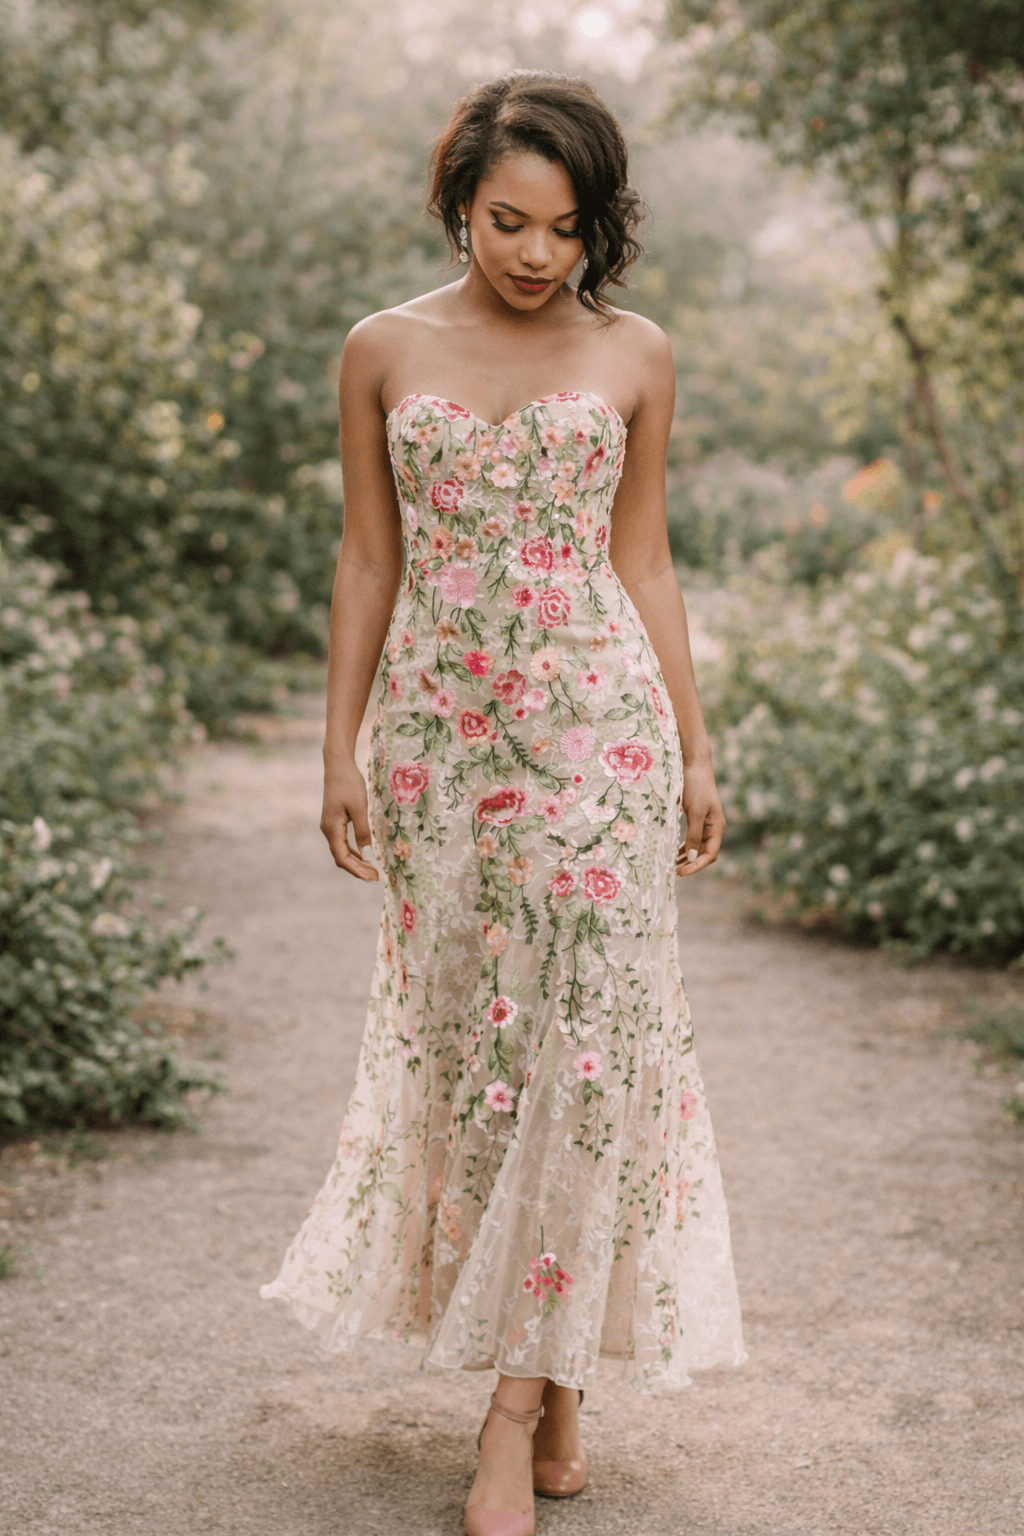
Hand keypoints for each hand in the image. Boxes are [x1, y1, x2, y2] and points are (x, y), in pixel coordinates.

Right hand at [320, 759, 378, 880]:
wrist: (338, 765)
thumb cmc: (349, 784)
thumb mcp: (360, 808)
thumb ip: (363, 833)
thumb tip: (369, 856)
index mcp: (332, 829)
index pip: (343, 858)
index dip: (358, 870)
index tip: (374, 877)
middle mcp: (328, 830)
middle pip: (341, 858)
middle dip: (358, 869)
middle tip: (377, 877)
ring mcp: (329, 826)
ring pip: (342, 851)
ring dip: (357, 861)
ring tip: (373, 869)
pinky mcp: (334, 821)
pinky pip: (343, 842)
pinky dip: (354, 850)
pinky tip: (366, 853)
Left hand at [676, 760, 725, 877]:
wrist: (693, 764)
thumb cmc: (696, 786)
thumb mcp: (695, 812)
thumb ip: (694, 835)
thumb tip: (691, 857)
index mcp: (716, 827)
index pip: (709, 854)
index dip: (696, 866)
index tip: (680, 873)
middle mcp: (712, 828)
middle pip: (703, 854)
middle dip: (689, 864)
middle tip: (672, 873)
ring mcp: (704, 823)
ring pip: (696, 847)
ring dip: (685, 858)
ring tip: (670, 866)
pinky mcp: (695, 818)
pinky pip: (690, 838)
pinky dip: (682, 847)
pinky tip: (672, 852)